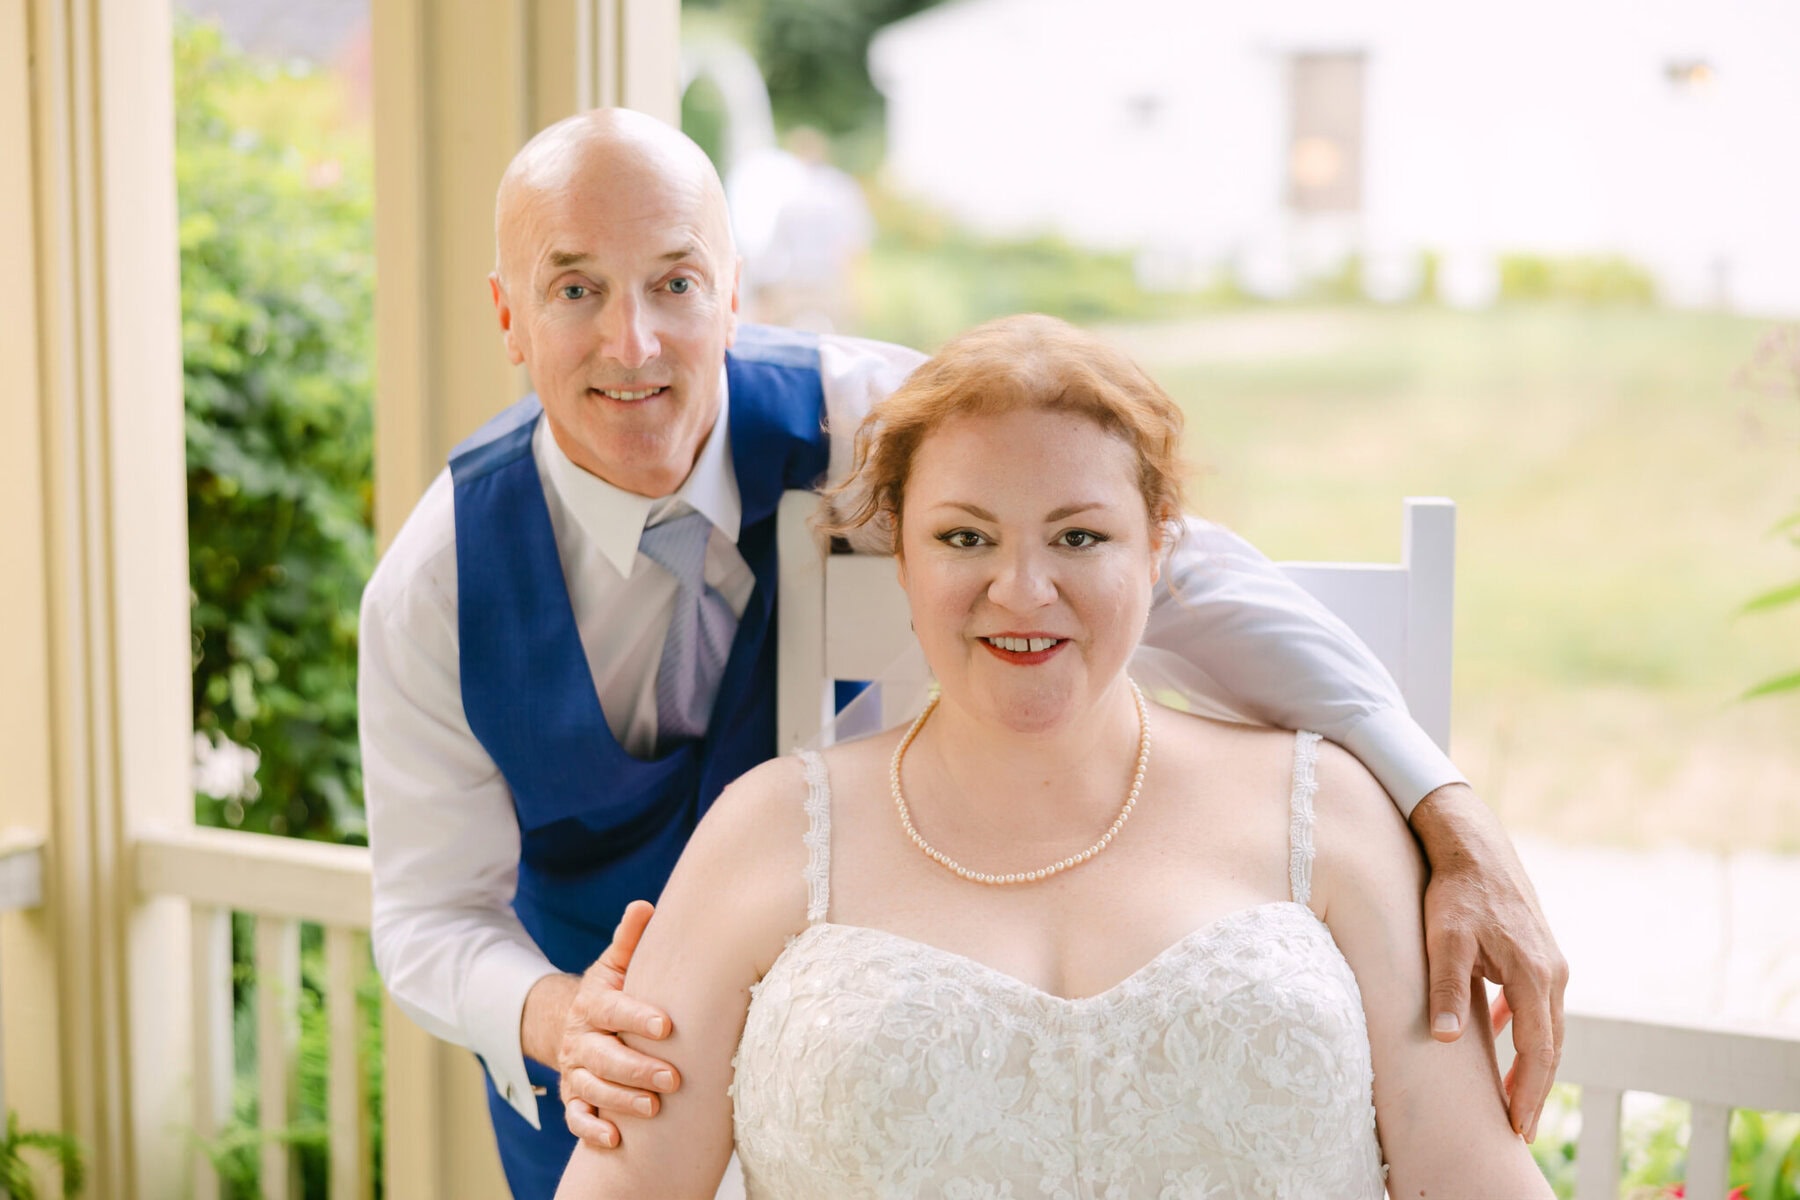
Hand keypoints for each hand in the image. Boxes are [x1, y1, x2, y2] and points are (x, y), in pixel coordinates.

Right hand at [556, 900, 681, 1148]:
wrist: (570, 1021)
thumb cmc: (609, 992)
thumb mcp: (615, 965)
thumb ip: (629, 940)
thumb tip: (645, 906)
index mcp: (594, 1003)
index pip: (613, 1010)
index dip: (637, 1017)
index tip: (666, 1026)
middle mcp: (582, 1039)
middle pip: (604, 1056)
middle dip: (636, 1069)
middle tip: (672, 1078)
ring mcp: (576, 1069)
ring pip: (593, 1088)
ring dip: (620, 1101)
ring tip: (652, 1109)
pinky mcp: (573, 1096)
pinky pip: (576, 1116)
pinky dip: (590, 1128)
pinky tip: (614, 1139)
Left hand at [1410, 783, 1567, 1142]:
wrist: (1473, 844)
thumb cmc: (1455, 890)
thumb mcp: (1444, 939)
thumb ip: (1447, 989)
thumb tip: (1449, 1040)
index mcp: (1534, 975)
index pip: (1537, 1051)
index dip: (1529, 1093)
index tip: (1518, 1127)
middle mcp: (1552, 972)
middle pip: (1549, 1045)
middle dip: (1535, 1088)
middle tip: (1518, 1127)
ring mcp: (1549, 960)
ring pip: (1546, 1024)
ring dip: (1532, 1060)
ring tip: (1513, 1095)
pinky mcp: (1537, 950)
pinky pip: (1536, 1000)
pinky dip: (1524, 1025)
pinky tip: (1502, 1033)